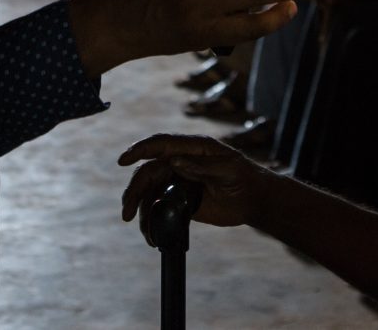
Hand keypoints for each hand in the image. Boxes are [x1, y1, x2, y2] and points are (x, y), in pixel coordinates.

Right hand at [118, 134, 274, 236]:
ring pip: (150, 191)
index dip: (140, 150)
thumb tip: (175, 161)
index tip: (123, 160)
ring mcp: (179, 181)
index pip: (161, 144)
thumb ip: (203, 166)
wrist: (254, 201)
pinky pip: (159, 207)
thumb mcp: (228, 169)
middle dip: (134, 189)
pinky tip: (150, 233)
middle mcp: (181, 162)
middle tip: (127, 210)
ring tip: (134, 224)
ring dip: (139, 206)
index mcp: (193, 148)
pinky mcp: (180, 200)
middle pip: (149, 172)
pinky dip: (152, 219)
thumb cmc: (246, 178)